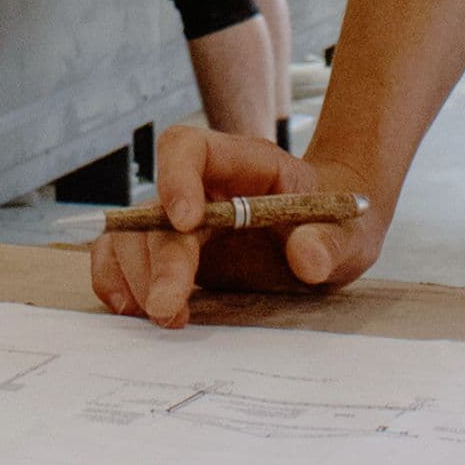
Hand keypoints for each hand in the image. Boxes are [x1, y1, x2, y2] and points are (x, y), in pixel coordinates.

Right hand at [88, 125, 385, 328]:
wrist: (328, 241)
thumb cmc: (334, 226)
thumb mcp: (347, 234)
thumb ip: (330, 242)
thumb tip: (307, 259)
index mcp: (242, 164)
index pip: (188, 148)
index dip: (175, 177)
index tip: (185, 222)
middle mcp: (201, 187)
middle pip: (155, 209)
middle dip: (159, 259)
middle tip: (169, 307)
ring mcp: (179, 221)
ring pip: (130, 236)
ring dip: (134, 277)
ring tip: (163, 316)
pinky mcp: (169, 253)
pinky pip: (121, 257)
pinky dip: (117, 282)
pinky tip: (135, 310)